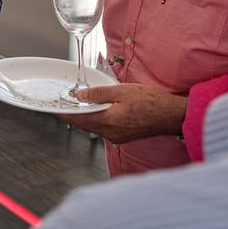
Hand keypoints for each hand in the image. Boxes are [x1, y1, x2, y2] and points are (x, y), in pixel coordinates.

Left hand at [58, 84, 186, 143]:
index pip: (78, 119)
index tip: (54, 107)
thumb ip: (99, 94)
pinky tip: (98, 110)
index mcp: (108, 122)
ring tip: (78, 104)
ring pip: (93, 127)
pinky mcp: (123, 136)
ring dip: (85, 116)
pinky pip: (103, 128)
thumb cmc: (152, 102)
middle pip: (84, 124)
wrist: (172, 115)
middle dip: (73, 114)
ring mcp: (117, 137)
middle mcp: (110, 134)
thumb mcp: (122, 91)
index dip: (64, 112)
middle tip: (64, 102)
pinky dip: (97, 119)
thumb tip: (79, 96)